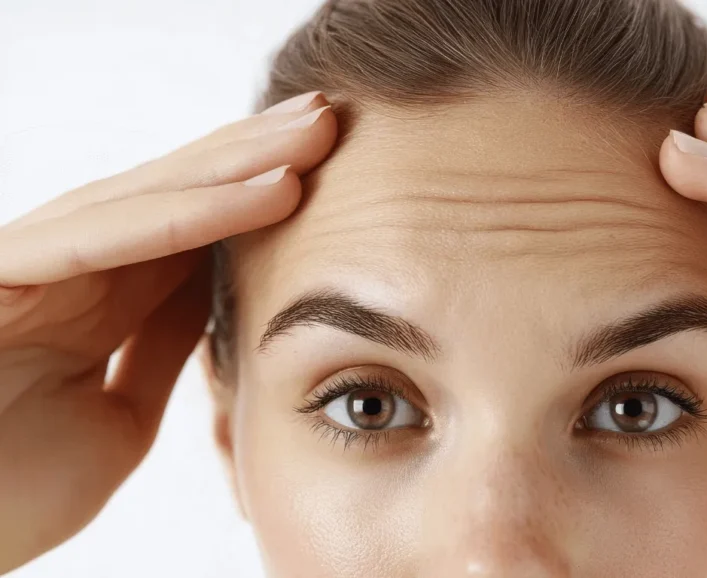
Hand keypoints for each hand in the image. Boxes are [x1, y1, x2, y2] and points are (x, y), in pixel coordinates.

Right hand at [0, 92, 337, 571]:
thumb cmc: (12, 491)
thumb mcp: (121, 413)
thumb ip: (161, 347)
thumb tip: (215, 294)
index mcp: (94, 297)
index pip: (188, 226)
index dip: (256, 189)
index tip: (328, 165)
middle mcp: (67, 266)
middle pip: (173, 193)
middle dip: (254, 152)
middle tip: (328, 117)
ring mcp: (32, 262)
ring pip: (148, 197)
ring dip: (238, 164)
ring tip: (313, 133)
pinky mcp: (1, 271)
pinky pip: (109, 234)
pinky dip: (192, 214)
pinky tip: (267, 190)